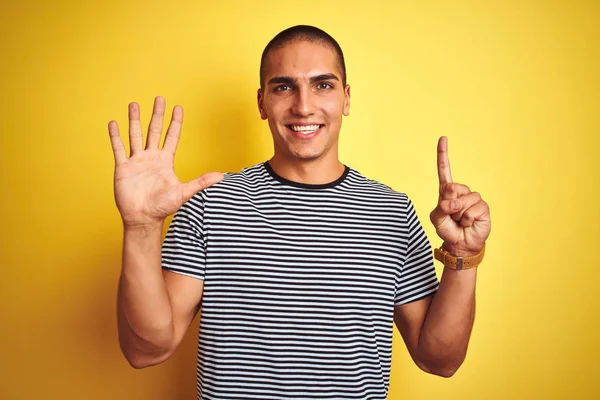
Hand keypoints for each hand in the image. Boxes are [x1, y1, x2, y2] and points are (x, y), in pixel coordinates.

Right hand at [108, 96, 223, 226]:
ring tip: (134, 104)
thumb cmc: (163, 207)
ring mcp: (137, 161)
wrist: (143, 218)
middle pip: (154, 131)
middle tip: (159, 98)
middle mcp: (151, 157)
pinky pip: (118, 149)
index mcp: (166, 161)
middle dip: (157, 114)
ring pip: (135, 135)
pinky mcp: (123, 168)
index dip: (175, 123)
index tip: (178, 107)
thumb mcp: (184, 192)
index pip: (172, 137)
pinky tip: (113, 123)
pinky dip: (115, 136)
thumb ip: (201, 182)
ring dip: (134, 120)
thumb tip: (222, 176)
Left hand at [429, 137, 490, 256]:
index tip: (443, 138)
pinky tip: (469, 223)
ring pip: (462, 200)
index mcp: (447, 191)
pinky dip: (467, 219)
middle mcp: (461, 192)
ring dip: (458, 214)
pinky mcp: (483, 207)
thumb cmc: (447, 229)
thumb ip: (441, 207)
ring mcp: (473, 198)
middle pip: (451, 187)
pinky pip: (472, 210)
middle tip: (451, 215)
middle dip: (448, 204)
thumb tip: (453, 200)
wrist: (460, 244)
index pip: (444, 170)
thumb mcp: (437, 218)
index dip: (443, 154)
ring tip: (460, 221)